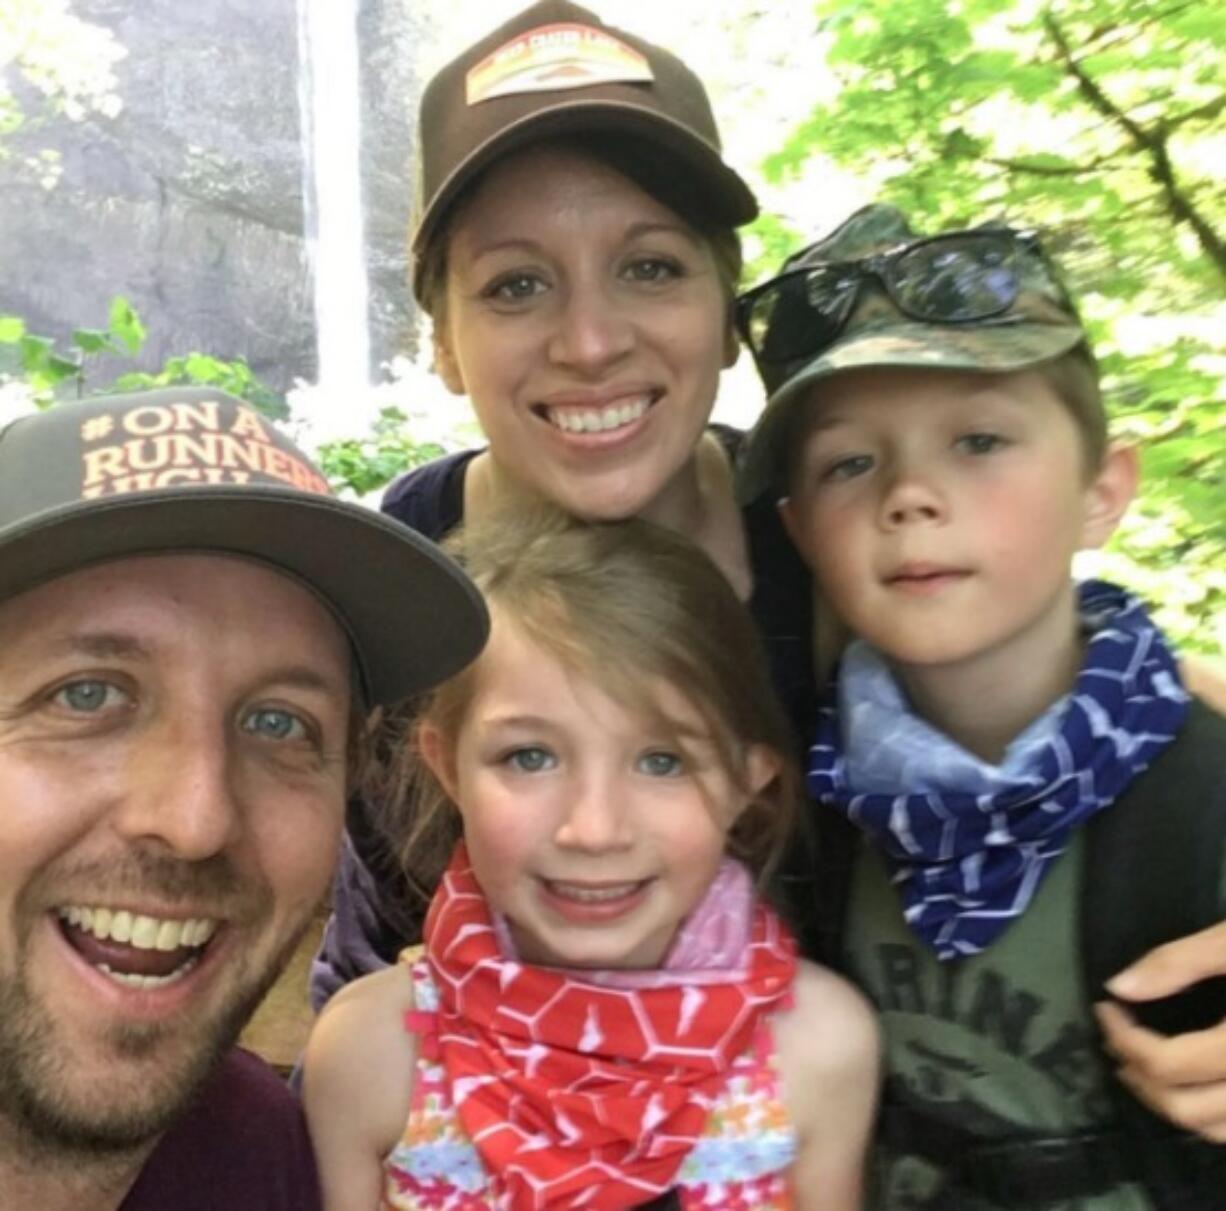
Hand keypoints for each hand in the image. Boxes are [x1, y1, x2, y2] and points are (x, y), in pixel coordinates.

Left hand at [1094, 920, 1225, 1142]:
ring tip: (1143, 1062)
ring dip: (1167, 1102)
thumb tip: (1119, 987)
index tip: (1107, 1007)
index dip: (1123, 1038)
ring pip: (1214, 1131)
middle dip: (1137, 1075)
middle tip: (1118, 1035)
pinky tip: (1195, 1082)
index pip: (1167, 1065)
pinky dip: (1208, 1117)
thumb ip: (1178, 962)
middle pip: (1184, 1108)